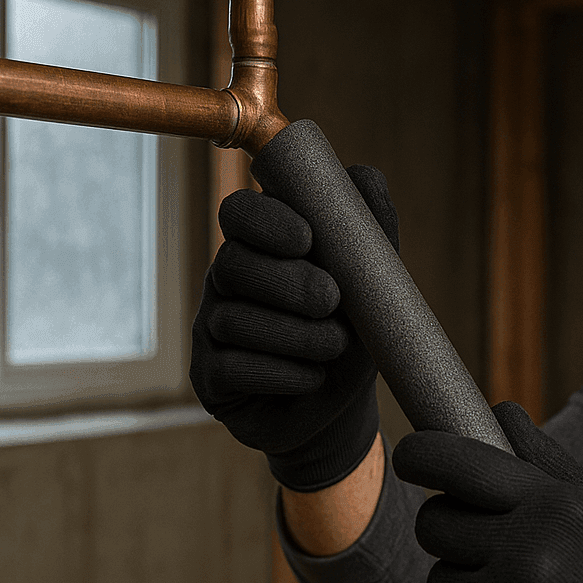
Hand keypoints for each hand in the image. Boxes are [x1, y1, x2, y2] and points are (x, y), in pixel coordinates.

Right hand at [190, 165, 397, 491]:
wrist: (341, 408)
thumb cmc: (355, 333)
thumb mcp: (373, 281)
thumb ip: (371, 227)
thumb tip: (363, 174)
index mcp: (262, 245)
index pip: (240, 212)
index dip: (266, 220)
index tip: (306, 239)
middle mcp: (227, 279)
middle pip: (234, 263)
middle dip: (289, 283)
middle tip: (332, 301)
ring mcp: (211, 328)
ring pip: (236, 319)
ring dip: (298, 336)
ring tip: (335, 348)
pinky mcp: (208, 377)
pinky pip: (234, 366)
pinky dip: (284, 374)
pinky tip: (310, 378)